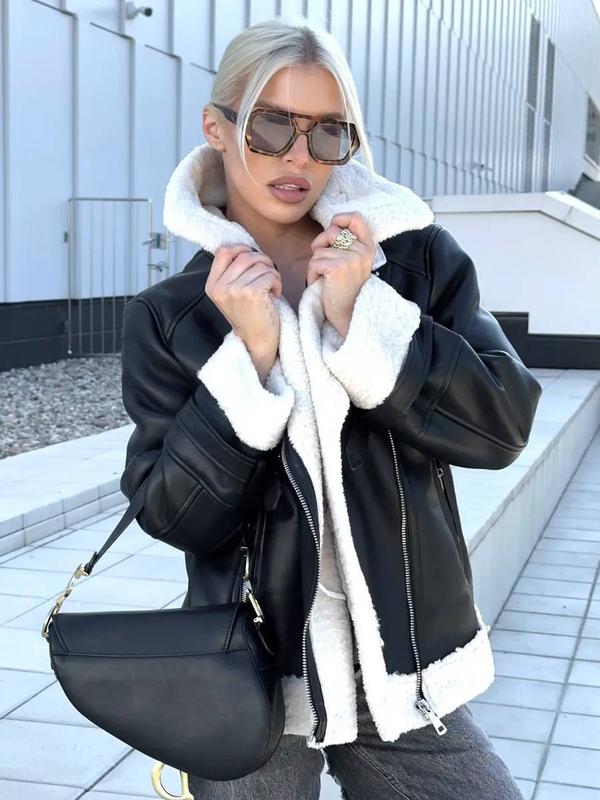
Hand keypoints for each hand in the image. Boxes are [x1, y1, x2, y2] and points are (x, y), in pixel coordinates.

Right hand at [205, 244, 281, 379]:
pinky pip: (270, 274)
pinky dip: (277, 282)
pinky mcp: (252, 294)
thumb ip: (232, 272)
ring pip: (260, 264)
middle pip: (245, 256)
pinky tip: (275, 295)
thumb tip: (245, 247)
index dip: (241, 249)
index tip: (253, 258)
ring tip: (271, 288)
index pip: (223, 251)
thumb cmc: (249, 316)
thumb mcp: (231, 293)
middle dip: (262, 261)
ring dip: (272, 273)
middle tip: (268, 275)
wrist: (256, 342)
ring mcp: (235, 290)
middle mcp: (220, 287)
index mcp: (212, 285)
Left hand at [306, 212, 375, 337]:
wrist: (349, 314)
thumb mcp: (352, 262)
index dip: (340, 218)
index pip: (356, 218)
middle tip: (324, 264)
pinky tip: (322, 284)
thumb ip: (346, 244)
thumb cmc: (345, 288)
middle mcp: (362, 250)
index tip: (333, 227)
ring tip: (326, 279)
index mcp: (368, 247)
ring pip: (319, 250)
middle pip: (330, 233)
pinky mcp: (338, 268)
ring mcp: (351, 259)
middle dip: (320, 246)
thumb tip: (331, 226)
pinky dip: (312, 275)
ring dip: (316, 266)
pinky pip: (314, 262)